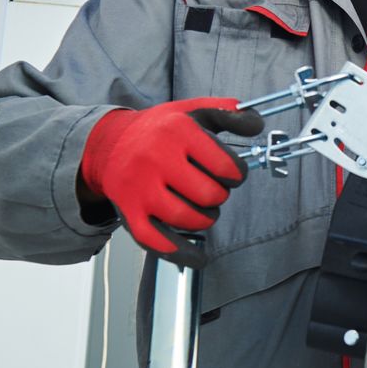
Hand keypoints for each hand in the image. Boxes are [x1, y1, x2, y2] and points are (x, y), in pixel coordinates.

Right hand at [78, 98, 264, 257]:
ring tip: (203, 209)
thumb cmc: (158, 130)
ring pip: (188, 218)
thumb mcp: (192, 110)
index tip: (233, 174)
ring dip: (206, 219)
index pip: (224, 165)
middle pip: (208, 194)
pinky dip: (182, 253)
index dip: (237, 174)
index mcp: (177, 131)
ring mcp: (140, 188)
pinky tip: (197, 257)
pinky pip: (158, 241)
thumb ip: (229, 113)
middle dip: (220, 196)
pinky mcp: (129, 212)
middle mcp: (155, 158)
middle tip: (213, 190)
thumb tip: (257, 124)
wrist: (109, 144)